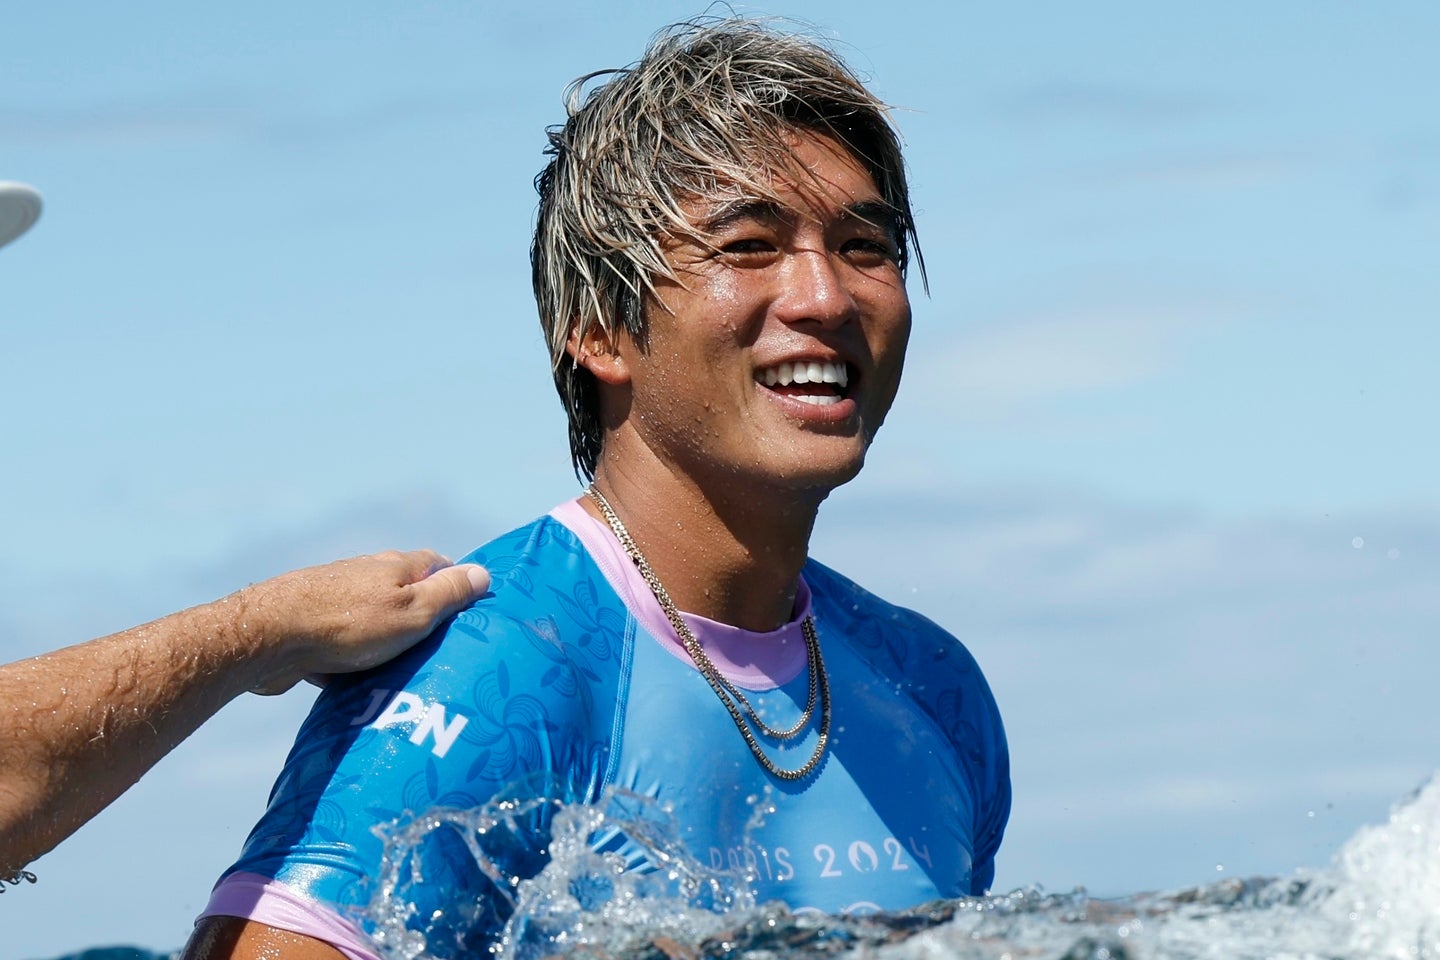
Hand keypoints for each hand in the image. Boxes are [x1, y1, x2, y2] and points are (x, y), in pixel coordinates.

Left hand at [241, 550, 490, 694]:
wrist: (269, 637)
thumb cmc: (349, 625)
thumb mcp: (413, 612)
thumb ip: (448, 594)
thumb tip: (484, 572)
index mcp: (396, 566)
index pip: (438, 564)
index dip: (455, 584)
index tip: (468, 612)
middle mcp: (366, 574)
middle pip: (405, 591)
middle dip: (421, 616)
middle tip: (440, 651)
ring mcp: (336, 597)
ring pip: (373, 617)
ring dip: (386, 639)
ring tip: (401, 674)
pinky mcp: (311, 624)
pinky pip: (344, 640)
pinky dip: (355, 656)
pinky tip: (358, 682)